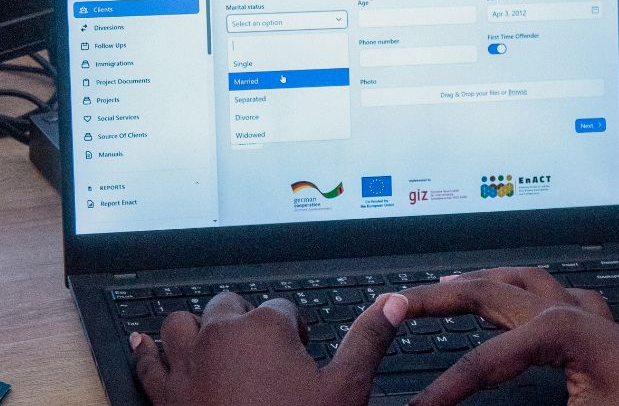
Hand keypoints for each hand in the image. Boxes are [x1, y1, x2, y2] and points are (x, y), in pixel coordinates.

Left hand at [131, 291, 407, 405]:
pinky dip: (147, 350)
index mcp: (264, 328)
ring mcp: (187, 366)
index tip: (303, 352)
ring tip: (215, 342)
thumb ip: (369, 338)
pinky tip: (145, 343)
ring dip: (197, 327)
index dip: (297, 329)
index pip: (284, 307)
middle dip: (248, 320)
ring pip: (181, 324)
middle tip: (268, 351)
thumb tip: (392, 303)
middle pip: (229, 306)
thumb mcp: (346, 386)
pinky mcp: (165, 396)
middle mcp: (219, 337)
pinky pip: (146, 362)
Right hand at [400, 267, 618, 405]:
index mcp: (559, 329)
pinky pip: (552, 291)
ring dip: (478, 281)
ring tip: (445, 287)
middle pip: (487, 291)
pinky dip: (522, 290)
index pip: (481, 362)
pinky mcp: (601, 325)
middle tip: (395, 304)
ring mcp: (586, 311)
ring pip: (519, 279)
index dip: (442, 390)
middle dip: (437, 297)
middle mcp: (568, 309)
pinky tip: (518, 298)